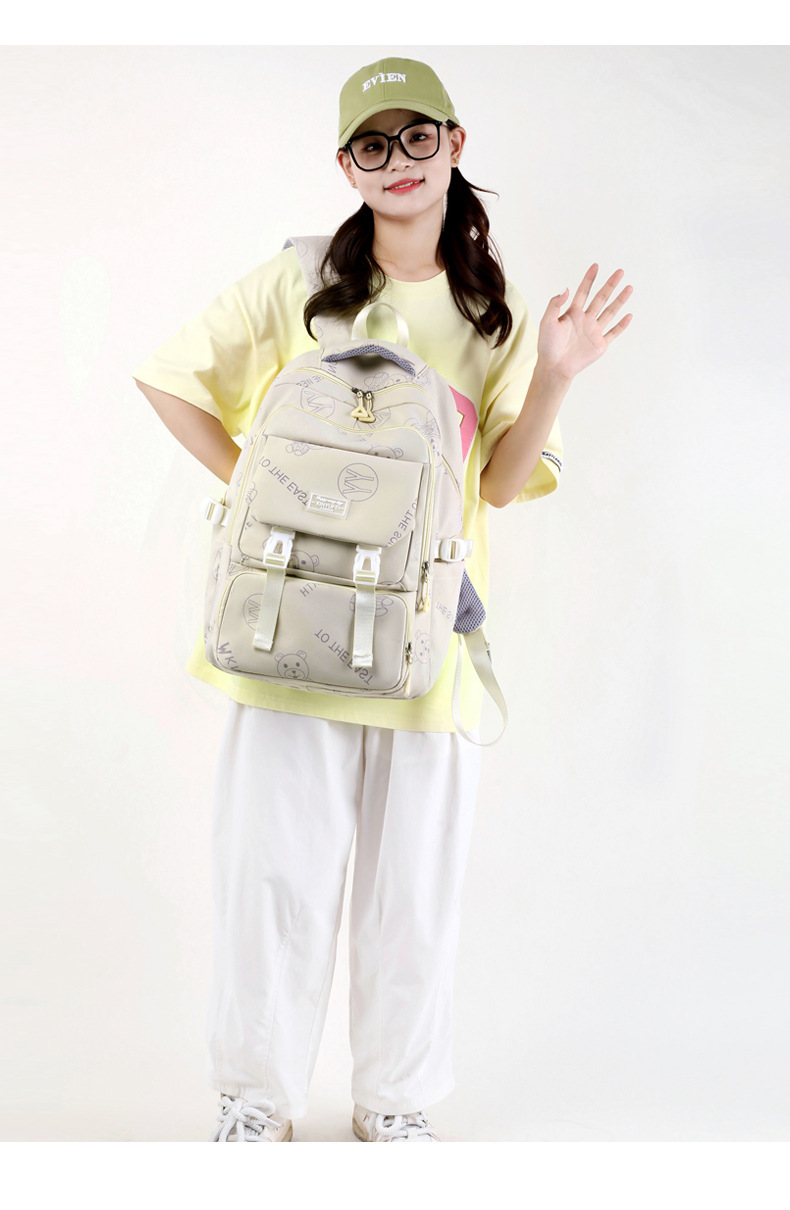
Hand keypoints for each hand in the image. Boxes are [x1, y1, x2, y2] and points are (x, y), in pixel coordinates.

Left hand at [536, 265, 633, 381]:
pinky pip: (614, 332)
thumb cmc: (547, 345)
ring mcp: (594, 331)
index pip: (583, 292)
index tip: (595, 266)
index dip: (589, 279)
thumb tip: (566, 288)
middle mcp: (586, 319)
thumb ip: (554, 304)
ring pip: (610, 312)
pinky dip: (622, 325)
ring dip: (620, 300)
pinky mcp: (600, 344)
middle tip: (620, 272)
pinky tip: (629, 315)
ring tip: (629, 287)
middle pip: (601, 298)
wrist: (554, 367)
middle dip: (610, 285)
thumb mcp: (547, 321)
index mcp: (573, 313)